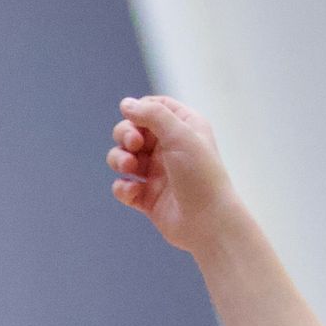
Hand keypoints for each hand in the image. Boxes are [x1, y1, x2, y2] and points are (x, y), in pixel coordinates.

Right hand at [110, 95, 235, 253]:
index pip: (154, 107)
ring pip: (123, 157)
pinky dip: (123, 187)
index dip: (139, 111)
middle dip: (125, 136)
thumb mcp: (179, 135)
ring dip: (119, 159)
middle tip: (133, 146)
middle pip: (132, 131)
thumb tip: (126, 103)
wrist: (206, 221)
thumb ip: (152, 115)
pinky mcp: (146, 196)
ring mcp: (157, 172)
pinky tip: (134, 192)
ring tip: (130, 168)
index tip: (134, 120)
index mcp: (184, 128)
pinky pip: (123, 185)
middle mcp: (169, 147)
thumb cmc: (200, 175)